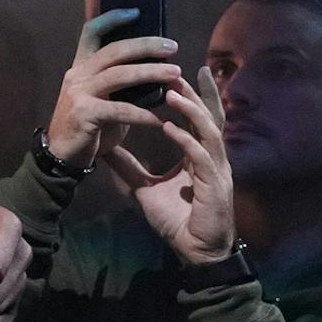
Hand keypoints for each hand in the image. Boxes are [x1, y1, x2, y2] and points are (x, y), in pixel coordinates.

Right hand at [43, 11, 179, 169]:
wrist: (61, 156)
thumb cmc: (88, 127)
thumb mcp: (102, 100)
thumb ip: (120, 85)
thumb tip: (156, 73)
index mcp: (81, 67)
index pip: (91, 32)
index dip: (112, 18)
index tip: (137, 12)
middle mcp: (77, 74)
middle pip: (114, 50)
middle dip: (145, 46)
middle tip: (172, 47)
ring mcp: (78, 92)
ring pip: (119, 75)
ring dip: (150, 73)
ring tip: (175, 75)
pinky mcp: (84, 114)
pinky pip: (119, 110)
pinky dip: (142, 114)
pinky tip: (159, 120)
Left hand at [101, 70, 235, 264]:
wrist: (194, 251)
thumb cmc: (177, 219)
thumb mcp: (143, 188)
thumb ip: (128, 166)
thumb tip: (105, 148)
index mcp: (199, 155)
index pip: (197, 118)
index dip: (191, 94)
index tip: (174, 71)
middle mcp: (212, 157)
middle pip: (208, 116)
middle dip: (193, 92)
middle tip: (173, 70)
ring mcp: (216, 170)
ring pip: (208, 131)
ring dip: (190, 110)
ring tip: (171, 92)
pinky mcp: (214, 185)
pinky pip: (201, 157)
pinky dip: (186, 140)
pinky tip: (171, 128)